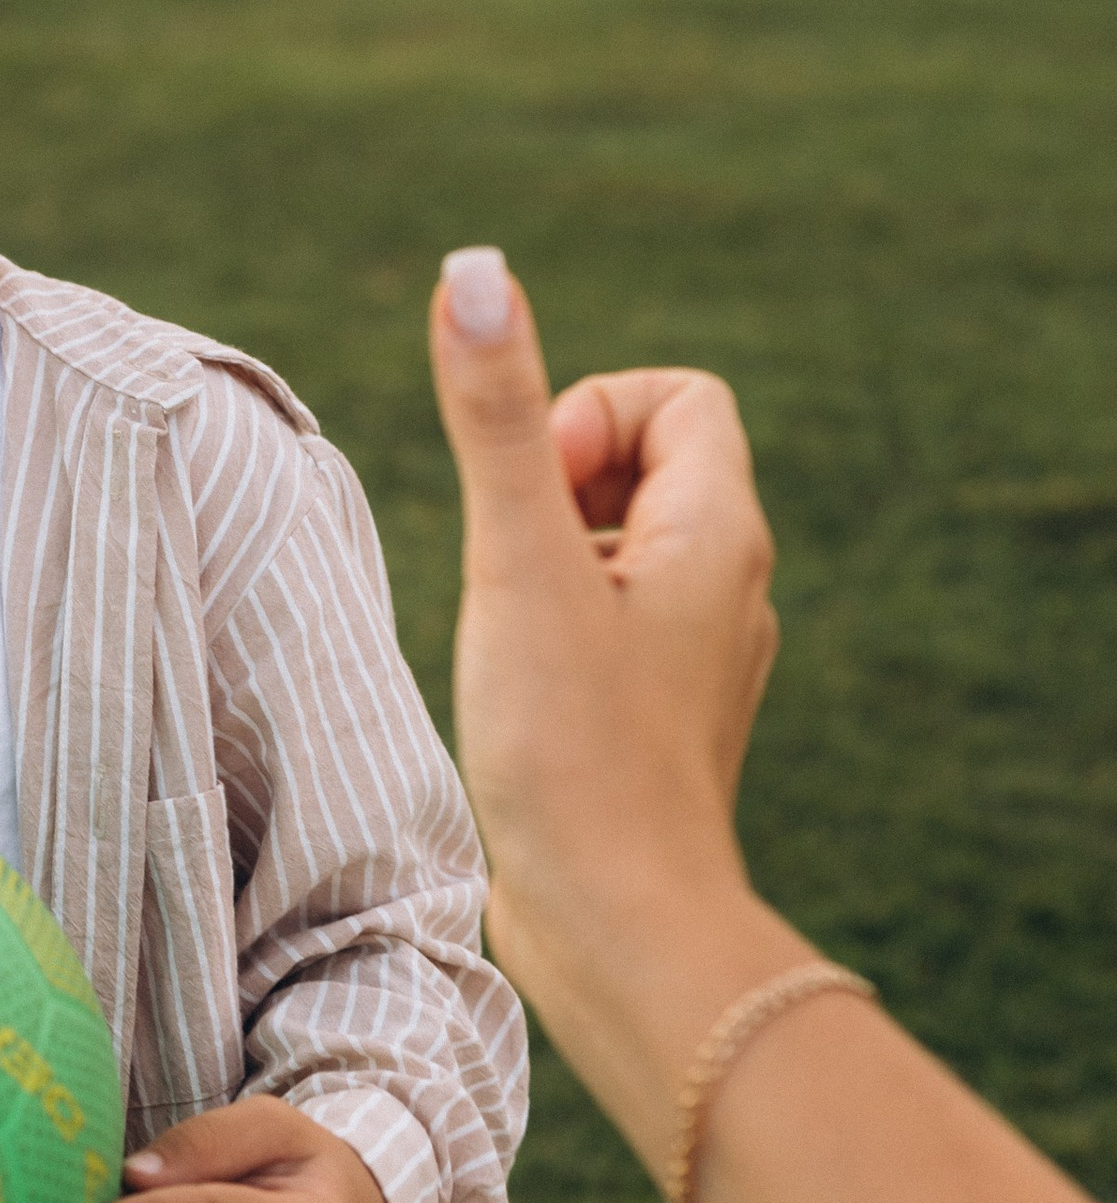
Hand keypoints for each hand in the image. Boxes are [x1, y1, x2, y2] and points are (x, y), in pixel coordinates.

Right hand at [427, 246, 794, 1168]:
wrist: (616, 931)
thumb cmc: (572, 750)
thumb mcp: (519, 563)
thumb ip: (493, 416)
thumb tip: (473, 271)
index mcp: (722, 535)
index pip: (680, 396)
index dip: (589, 414)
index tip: (537, 502)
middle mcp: (729, 587)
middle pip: (646, 462)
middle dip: (556, 487)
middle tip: (518, 570)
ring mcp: (697, 656)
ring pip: (620, 547)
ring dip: (547, 561)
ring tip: (516, 639)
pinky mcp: (656, 715)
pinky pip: (609, 619)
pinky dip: (553, 626)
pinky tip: (522, 694)